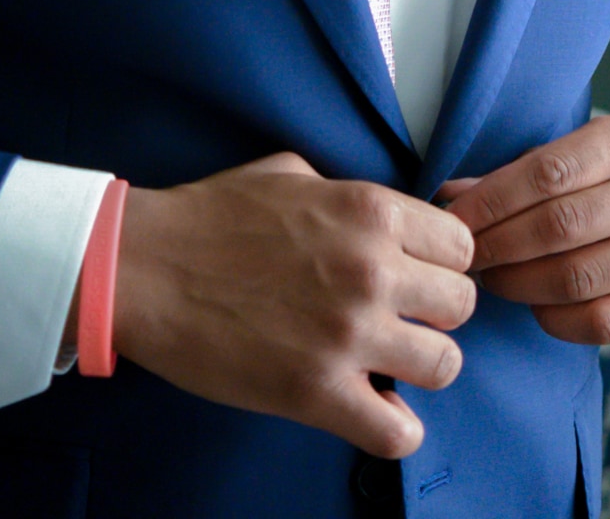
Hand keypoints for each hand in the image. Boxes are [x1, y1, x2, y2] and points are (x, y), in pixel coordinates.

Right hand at [111, 151, 475, 457]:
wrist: (147, 268)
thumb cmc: (212, 216)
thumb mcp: (295, 175)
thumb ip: (350, 196)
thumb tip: (384, 222)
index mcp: (370, 211)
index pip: (461, 246)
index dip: (442, 264)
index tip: (419, 277)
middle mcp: (371, 269)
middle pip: (462, 305)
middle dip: (436, 314)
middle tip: (402, 321)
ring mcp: (347, 333)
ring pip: (445, 364)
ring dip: (421, 368)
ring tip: (388, 364)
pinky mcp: (317, 393)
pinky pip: (397, 433)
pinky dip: (397, 430)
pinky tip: (374, 411)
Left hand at [437, 112, 609, 345]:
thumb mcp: (577, 153)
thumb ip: (517, 175)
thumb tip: (449, 198)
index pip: (547, 172)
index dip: (492, 201)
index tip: (454, 222)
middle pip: (560, 226)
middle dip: (499, 245)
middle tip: (466, 258)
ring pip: (577, 277)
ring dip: (520, 284)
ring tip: (492, 279)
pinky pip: (603, 322)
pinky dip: (557, 320)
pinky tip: (535, 307)